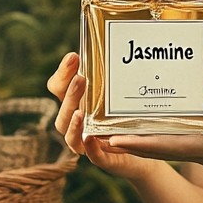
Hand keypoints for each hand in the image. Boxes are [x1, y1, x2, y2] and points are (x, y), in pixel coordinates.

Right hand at [45, 52, 166, 181]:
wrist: (145, 145)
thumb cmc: (125, 113)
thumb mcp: (117, 90)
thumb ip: (111, 72)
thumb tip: (120, 43)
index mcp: (75, 102)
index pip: (57, 86)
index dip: (62, 73)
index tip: (74, 56)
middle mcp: (75, 122)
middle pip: (62, 111)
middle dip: (70, 95)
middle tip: (81, 79)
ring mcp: (86, 143)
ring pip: (70, 136)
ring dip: (73, 123)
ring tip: (81, 113)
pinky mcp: (103, 158)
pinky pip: (93, 156)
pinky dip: (89, 148)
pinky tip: (90, 138)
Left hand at [106, 80, 202, 165]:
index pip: (171, 148)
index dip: (140, 144)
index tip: (111, 141)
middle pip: (162, 149)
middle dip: (130, 142)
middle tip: (97, 130)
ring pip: (169, 143)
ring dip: (142, 136)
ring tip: (111, 122)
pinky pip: (181, 135)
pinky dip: (161, 128)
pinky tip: (146, 113)